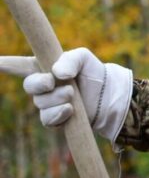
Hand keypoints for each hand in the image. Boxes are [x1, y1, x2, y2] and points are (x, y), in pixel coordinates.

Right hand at [0, 48, 132, 140]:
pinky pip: (48, 119)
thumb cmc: (93, 72)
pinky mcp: (56, 119)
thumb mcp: (83, 58)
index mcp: (44, 67)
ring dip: (56, 99)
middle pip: (29, 85)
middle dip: (39, 83)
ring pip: (41, 104)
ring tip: (71, 94)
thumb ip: (70, 60)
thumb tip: (58, 74)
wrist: (108, 96)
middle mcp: (43, 85)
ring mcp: (48, 103)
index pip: (19, 65)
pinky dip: (59, 114)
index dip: (5, 64)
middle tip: (52, 81)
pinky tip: (69, 110)